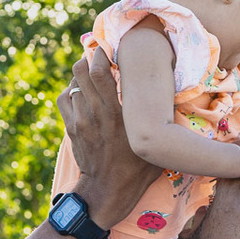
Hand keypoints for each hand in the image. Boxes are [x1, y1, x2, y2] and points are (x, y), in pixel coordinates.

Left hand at [57, 48, 162, 224]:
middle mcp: (95, 113)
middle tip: (102, 57)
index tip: (112, 48)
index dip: (102, 54)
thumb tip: (175, 94)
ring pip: (72, 83)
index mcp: (118, 113)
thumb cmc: (139, 167)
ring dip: (82, 75)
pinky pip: (64, 98)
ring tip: (94, 73)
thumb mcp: (155, 142)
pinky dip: (72, 90)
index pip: (100, 72)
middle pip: (81, 70)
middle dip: (90, 58)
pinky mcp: (71, 128)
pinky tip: (83, 91)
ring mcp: (80, 121)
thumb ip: (162, 119)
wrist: (108, 190)